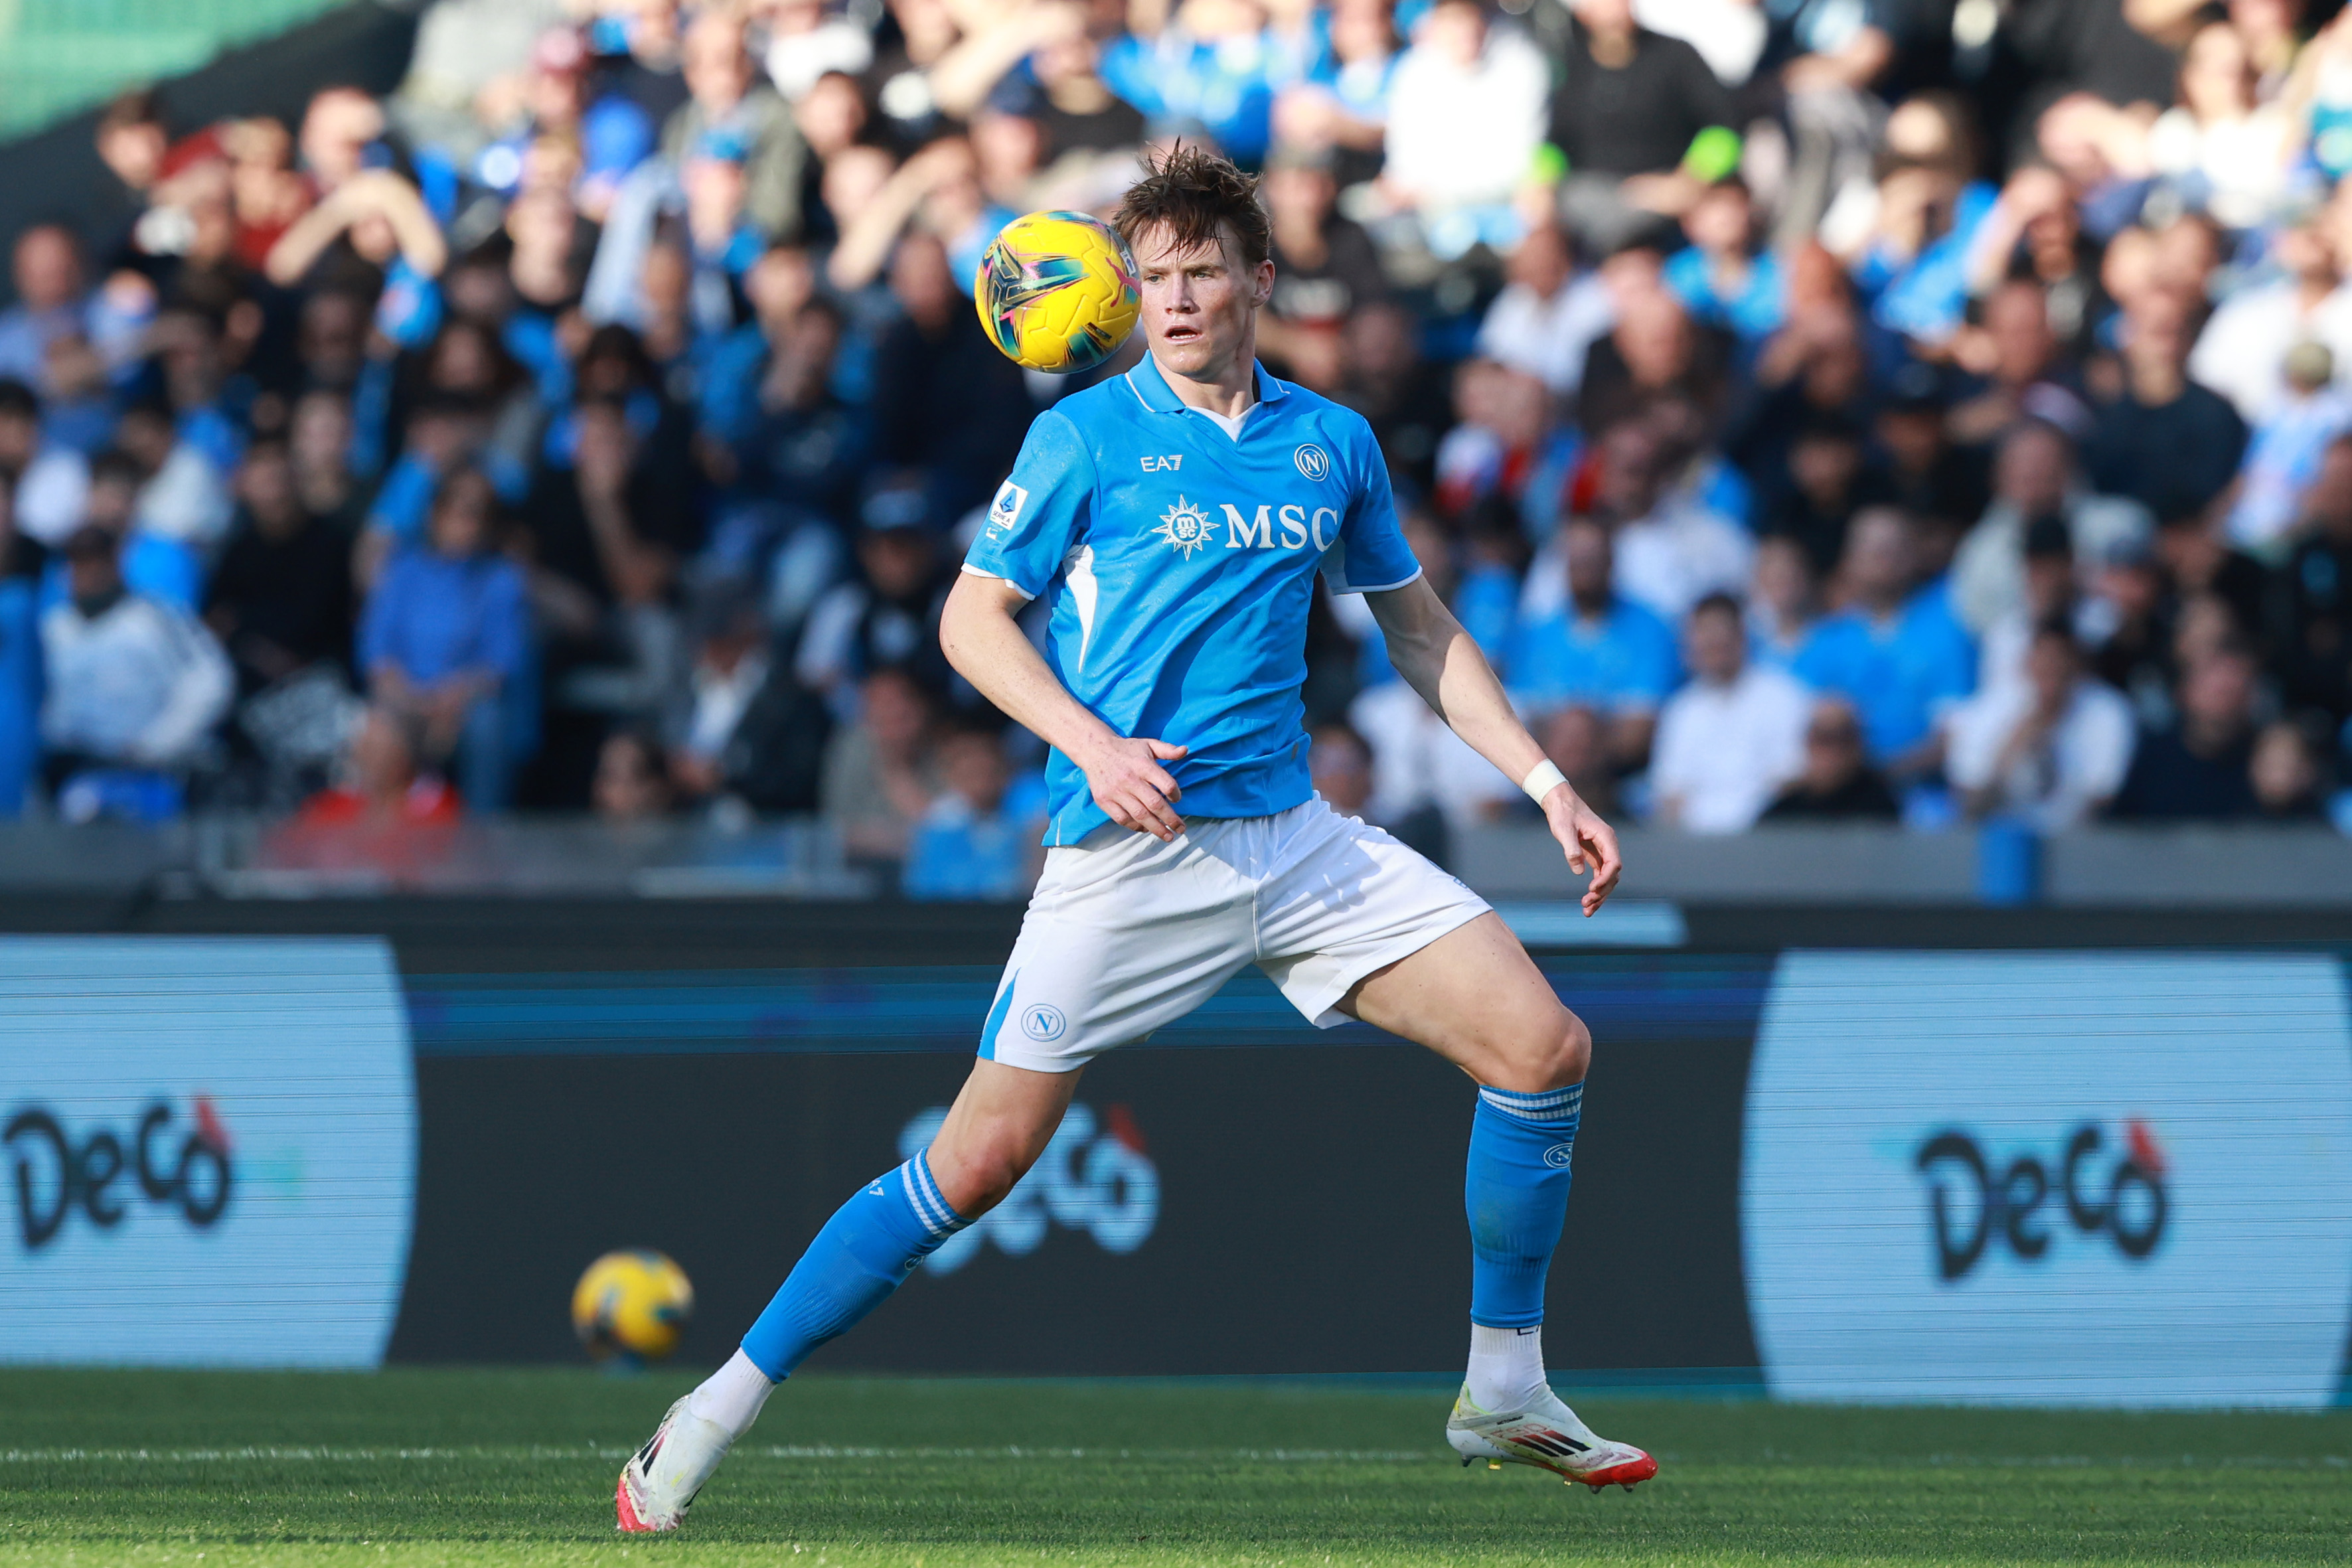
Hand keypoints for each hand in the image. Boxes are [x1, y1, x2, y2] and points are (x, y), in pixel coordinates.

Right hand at [1077, 733, 1188, 840]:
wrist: (1095, 750)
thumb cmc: (1126, 749)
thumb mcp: (1148, 744)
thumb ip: (1167, 750)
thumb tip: (1185, 750)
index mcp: (1143, 765)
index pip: (1166, 785)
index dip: (1176, 795)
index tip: (1177, 799)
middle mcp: (1130, 779)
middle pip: (1155, 804)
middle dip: (1171, 820)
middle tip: (1181, 829)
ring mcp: (1116, 792)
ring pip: (1140, 815)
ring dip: (1156, 828)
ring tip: (1168, 836)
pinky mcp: (1104, 801)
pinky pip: (1123, 819)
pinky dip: (1136, 827)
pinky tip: (1146, 829)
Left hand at [1540, 784, 1621, 916]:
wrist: (1559, 802)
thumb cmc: (1562, 813)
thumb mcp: (1563, 829)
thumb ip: (1571, 849)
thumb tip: (1579, 871)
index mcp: (1605, 837)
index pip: (1614, 863)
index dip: (1605, 879)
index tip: (1591, 889)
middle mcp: (1608, 845)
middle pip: (1613, 874)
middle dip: (1602, 892)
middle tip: (1586, 905)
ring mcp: (1603, 850)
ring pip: (1607, 878)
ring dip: (1600, 894)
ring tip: (1587, 911)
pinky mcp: (1595, 855)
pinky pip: (1599, 875)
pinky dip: (1595, 888)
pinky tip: (1587, 901)